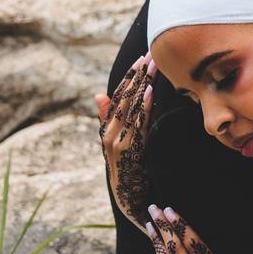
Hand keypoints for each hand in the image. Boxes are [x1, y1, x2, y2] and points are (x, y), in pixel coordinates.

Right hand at [95, 54, 155, 229]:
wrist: (129, 200)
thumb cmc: (128, 170)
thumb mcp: (119, 144)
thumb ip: (109, 119)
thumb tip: (99, 94)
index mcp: (107, 128)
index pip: (118, 95)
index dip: (130, 76)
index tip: (142, 58)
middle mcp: (109, 132)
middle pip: (124, 97)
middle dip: (139, 74)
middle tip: (152, 53)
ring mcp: (117, 141)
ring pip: (130, 107)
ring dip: (143, 85)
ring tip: (153, 66)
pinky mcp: (128, 151)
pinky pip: (137, 125)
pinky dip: (143, 108)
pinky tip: (150, 92)